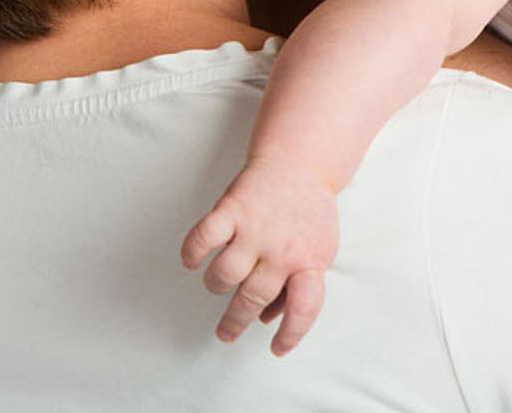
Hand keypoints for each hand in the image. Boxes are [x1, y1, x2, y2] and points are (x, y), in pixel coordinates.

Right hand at [180, 155, 339, 355]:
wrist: (302, 163)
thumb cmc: (308, 214)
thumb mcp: (319, 251)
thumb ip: (298, 286)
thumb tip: (269, 320)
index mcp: (310, 261)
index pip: (304, 307)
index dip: (291, 334)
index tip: (277, 349)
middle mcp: (283, 249)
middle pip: (253, 299)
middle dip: (235, 322)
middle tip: (226, 333)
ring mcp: (256, 229)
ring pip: (224, 275)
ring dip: (217, 286)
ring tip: (219, 284)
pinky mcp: (232, 209)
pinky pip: (204, 237)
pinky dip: (193, 253)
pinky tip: (194, 261)